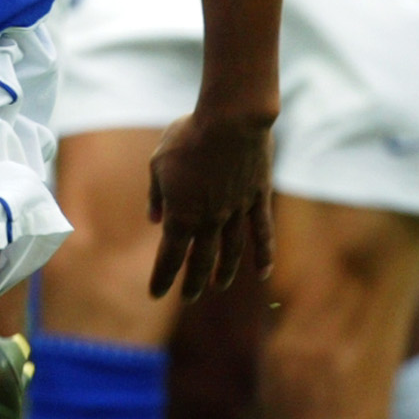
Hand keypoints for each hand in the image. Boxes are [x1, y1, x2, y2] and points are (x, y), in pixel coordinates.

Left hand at [148, 106, 275, 300]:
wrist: (230, 121)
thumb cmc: (188, 136)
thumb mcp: (159, 162)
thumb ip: (156, 194)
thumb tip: (153, 219)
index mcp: (181, 214)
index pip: (170, 256)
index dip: (162, 277)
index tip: (154, 294)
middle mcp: (210, 220)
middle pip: (200, 260)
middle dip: (192, 282)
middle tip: (187, 297)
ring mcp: (237, 211)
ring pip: (231, 251)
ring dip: (224, 271)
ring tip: (219, 285)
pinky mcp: (258, 198)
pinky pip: (262, 233)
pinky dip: (264, 254)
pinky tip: (263, 273)